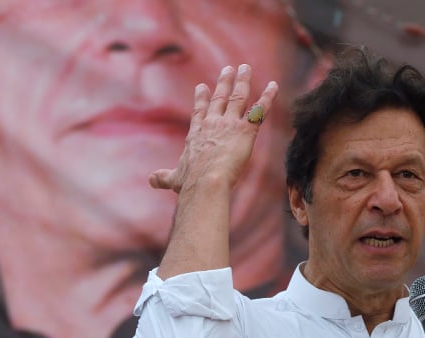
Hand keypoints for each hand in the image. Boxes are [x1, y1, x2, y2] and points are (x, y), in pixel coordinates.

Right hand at [149, 63, 278, 193]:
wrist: (206, 181)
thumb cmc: (190, 183)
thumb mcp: (174, 179)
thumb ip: (163, 177)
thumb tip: (150, 180)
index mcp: (196, 133)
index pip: (199, 111)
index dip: (202, 98)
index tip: (202, 86)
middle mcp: (213, 124)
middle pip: (220, 97)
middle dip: (224, 82)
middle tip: (229, 69)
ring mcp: (229, 124)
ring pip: (238, 97)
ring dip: (243, 81)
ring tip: (246, 68)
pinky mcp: (246, 130)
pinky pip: (259, 110)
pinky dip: (267, 97)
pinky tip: (274, 86)